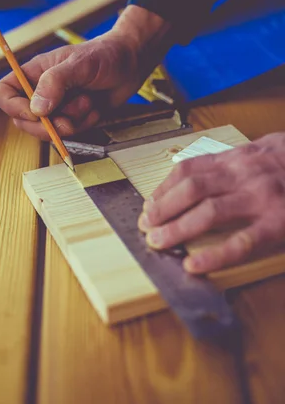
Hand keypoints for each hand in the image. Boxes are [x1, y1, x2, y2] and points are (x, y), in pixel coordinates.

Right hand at [0, 6, 171, 138]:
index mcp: (33, 74)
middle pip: (24, 121)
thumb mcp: (79, 64)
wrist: (131, 64)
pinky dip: (86, 123)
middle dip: (47, 125)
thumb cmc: (104, 55)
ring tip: (88, 101)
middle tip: (67, 121)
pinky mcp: (74, 118)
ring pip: (50, 130)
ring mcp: (58, 107)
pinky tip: (95, 106)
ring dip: (72, 121)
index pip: (4, 94)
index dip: (14, 107)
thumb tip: (37, 109)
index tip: (36, 113)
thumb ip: (55, 83)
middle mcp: (41, 91)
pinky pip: (72, 133)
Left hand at [139, 132, 284, 273]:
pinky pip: (240, 242)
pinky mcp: (277, 223)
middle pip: (191, 189)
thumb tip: (192, 176)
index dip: (164, 188)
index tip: (148, 204)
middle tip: (146, 226)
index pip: (188, 169)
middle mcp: (244, 174)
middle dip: (163, 209)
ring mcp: (260, 198)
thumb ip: (230, 163)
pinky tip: (195, 265)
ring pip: (208, 212)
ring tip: (158, 243)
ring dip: (177, 228)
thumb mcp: (260, 151)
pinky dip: (214, 254)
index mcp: (237, 157)